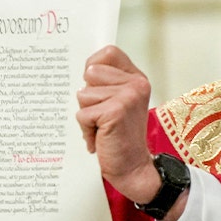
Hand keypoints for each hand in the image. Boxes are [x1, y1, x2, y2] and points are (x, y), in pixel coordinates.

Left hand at [75, 46, 160, 203]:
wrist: (132, 167)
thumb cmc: (120, 136)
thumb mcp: (117, 102)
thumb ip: (106, 83)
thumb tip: (85, 69)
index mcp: (137, 78)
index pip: (108, 53)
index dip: (94, 67)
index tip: (97, 87)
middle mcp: (136, 84)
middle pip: (91, 73)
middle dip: (89, 97)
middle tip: (103, 115)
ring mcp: (128, 96)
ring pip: (84, 95)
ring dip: (87, 115)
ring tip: (103, 127)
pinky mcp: (116, 111)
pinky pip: (83, 114)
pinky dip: (86, 129)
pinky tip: (100, 137)